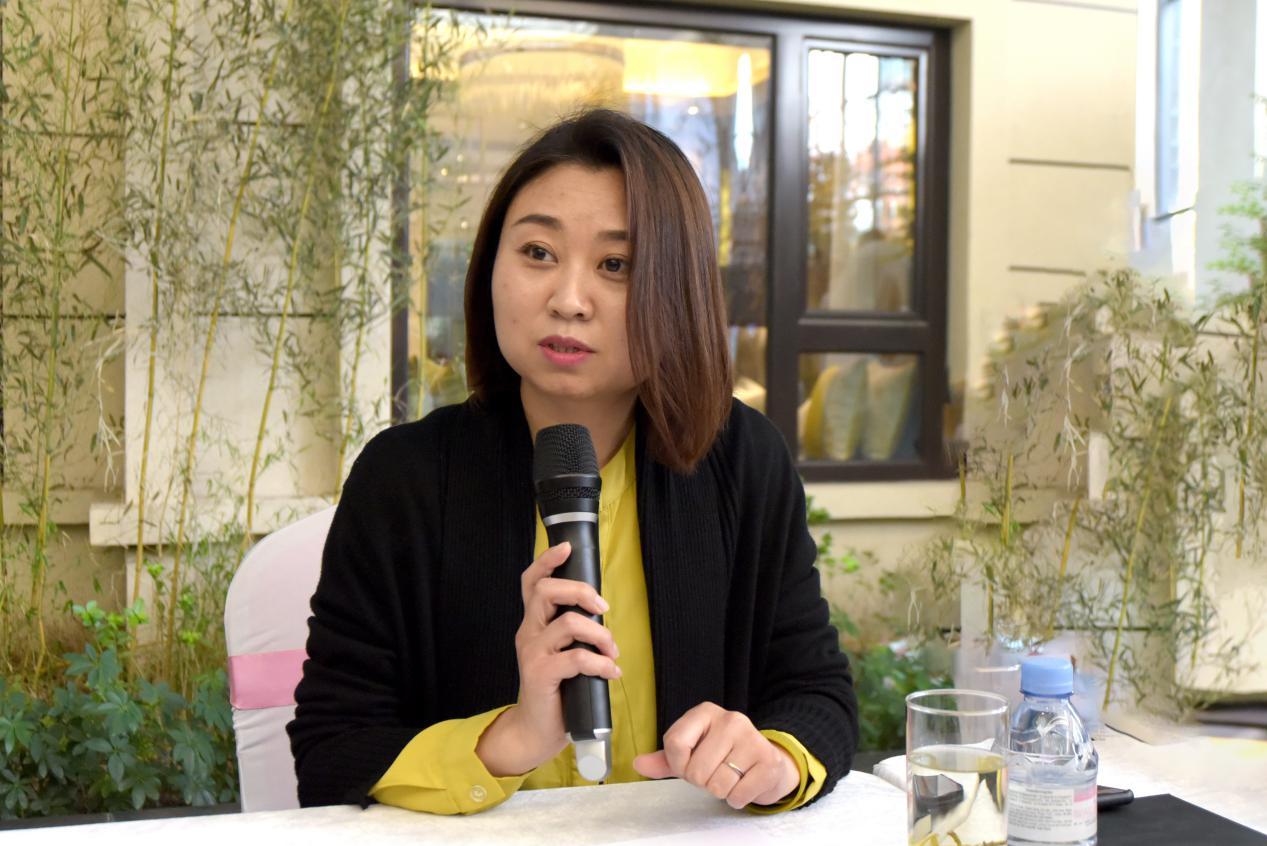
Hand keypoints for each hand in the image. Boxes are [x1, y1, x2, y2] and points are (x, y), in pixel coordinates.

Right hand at [476, 541, 620, 776]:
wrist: (537, 730)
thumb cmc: (556, 687)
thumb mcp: (561, 651)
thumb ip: (572, 630)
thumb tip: (601, 611)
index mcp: (533, 623)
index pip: (532, 582)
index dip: (547, 561)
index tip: (567, 548)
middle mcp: (528, 632)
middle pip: (546, 591)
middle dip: (581, 591)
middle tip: (603, 609)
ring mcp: (532, 653)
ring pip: (568, 624)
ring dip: (600, 634)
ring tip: (613, 651)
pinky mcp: (541, 674)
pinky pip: (577, 658)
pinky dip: (601, 663)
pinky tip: (611, 672)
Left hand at [632, 702, 799, 808]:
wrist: (766, 760)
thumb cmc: (723, 755)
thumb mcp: (692, 751)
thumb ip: (665, 758)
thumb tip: (639, 763)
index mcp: (705, 712)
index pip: (674, 743)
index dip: (678, 764)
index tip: (689, 764)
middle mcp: (730, 719)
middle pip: (695, 770)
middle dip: (701, 781)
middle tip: (714, 772)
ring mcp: (752, 739)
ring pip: (717, 785)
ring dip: (720, 791)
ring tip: (730, 777)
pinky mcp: (768, 761)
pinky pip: (738, 795)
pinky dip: (737, 798)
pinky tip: (744, 784)